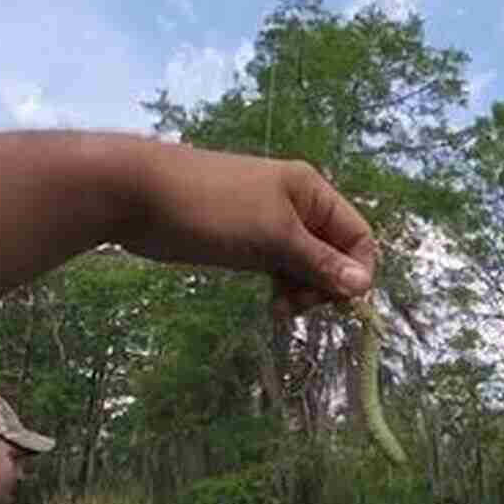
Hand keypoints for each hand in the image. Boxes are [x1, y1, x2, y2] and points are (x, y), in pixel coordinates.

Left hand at [121, 142, 376, 316]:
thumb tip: (365, 285)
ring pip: (308, 266)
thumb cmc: (213, 208)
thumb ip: (320, 262)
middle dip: (326, 285)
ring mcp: (273, 225)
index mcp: (313, 192)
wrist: (138, 194)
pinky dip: (283, 287)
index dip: (357, 271)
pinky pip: (282, 268)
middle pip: (336, 255)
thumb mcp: (273, 236)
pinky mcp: (248, 242)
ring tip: (281, 310)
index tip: (339, 303)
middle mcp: (299, 207)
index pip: (358, 236)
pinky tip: (272, 305)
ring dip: (303, 291)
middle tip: (300, 305)